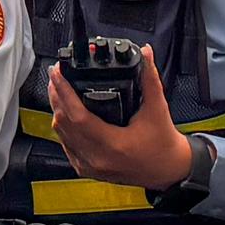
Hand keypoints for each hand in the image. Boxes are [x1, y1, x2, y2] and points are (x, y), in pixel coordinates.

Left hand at [48, 49, 193, 190]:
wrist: (168, 170)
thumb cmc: (163, 145)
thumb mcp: (157, 109)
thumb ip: (149, 78)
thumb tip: (146, 54)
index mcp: (114, 144)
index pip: (77, 115)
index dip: (64, 92)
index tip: (58, 74)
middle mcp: (98, 158)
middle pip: (63, 123)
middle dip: (57, 97)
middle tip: (56, 78)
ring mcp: (90, 166)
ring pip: (61, 135)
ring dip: (58, 111)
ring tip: (58, 91)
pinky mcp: (88, 169)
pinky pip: (67, 146)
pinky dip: (64, 129)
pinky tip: (66, 115)